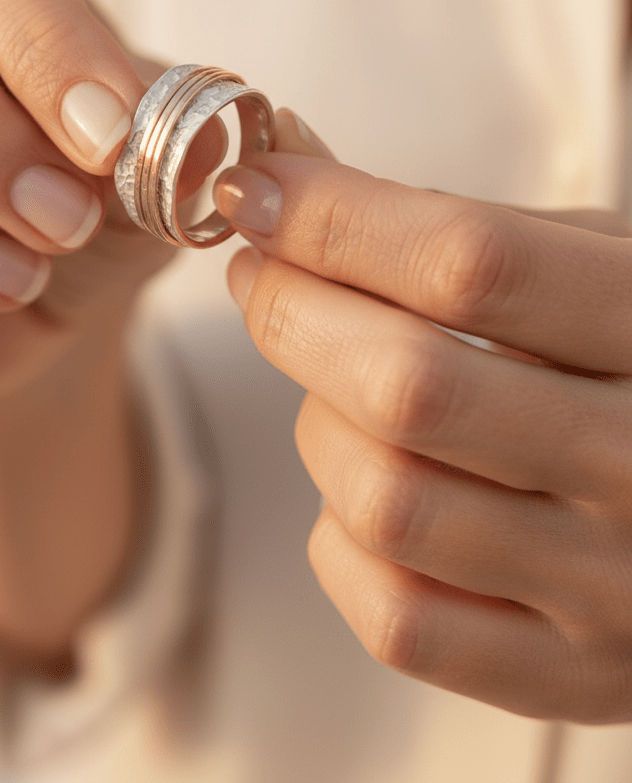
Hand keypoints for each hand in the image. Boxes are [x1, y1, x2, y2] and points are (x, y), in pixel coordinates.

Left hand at [215, 111, 631, 721]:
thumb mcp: (593, 263)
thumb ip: (447, 222)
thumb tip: (283, 168)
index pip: (467, 264)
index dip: (333, 218)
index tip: (253, 189)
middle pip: (407, 385)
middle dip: (292, 312)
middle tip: (261, 274)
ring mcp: (613, 590)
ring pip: (383, 501)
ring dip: (319, 426)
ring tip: (334, 386)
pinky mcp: (568, 679)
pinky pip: (394, 616)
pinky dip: (341, 540)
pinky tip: (366, 489)